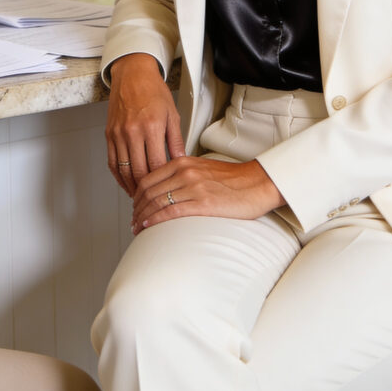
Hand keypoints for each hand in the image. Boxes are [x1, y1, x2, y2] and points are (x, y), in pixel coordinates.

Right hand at [106, 53, 184, 195]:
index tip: (168, 190)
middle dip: (147, 189)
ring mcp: (118, 134)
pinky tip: (127, 183)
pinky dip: (119, 177)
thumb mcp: (172, 115)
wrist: (132, 75)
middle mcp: (132, 132)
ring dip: (132, 187)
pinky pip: (112, 162)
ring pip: (124, 171)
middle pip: (139, 172)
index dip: (162, 182)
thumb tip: (181, 162)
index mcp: (151, 127)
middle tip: (154, 199)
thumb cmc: (153, 91)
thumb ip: (176, 141)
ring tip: (141, 196)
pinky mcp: (109, 134)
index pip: (157, 165)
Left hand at [131, 157, 283, 233]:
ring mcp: (193, 187)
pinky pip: (171, 212)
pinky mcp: (203, 203)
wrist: (258, 183)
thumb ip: (183, 176)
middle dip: (136, 208)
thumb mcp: (202, 169)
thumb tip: (166, 190)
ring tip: (137, 227)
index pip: (148, 178)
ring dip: (142, 217)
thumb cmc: (234, 180)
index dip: (136, 195)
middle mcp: (185, 172)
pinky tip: (148, 226)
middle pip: (148, 191)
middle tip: (133, 220)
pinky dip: (155, 220)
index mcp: (183, 163)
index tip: (134, 206)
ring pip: (156, 202)